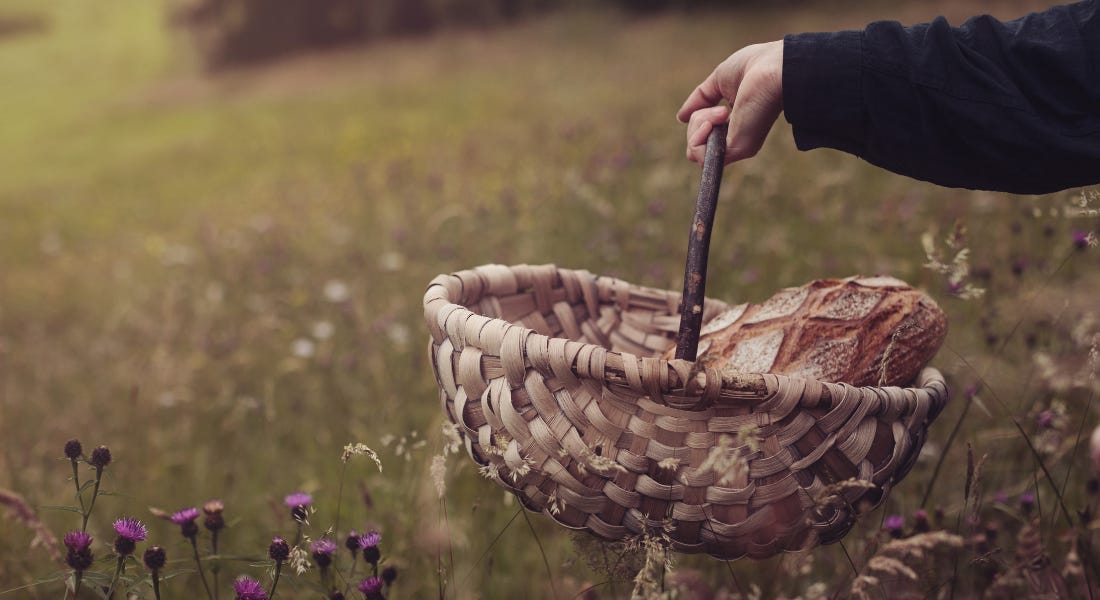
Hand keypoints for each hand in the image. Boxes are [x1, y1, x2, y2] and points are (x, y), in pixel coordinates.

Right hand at [677, 40, 783, 164]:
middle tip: (720, 109)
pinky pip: (699, 154)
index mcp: (734, 125)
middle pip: (695, 146)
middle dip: (697, 123)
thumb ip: (700, 99)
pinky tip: (716, 119)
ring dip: (699, 125)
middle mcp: (735, 140)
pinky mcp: (736, 150)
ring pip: (694, 151)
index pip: (703, 138)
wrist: (774, 68)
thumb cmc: (754, 67)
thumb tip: (681, 117)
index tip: (714, 106)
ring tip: (721, 111)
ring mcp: (736, 147)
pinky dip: (699, 134)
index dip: (699, 122)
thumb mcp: (718, 81)